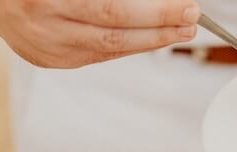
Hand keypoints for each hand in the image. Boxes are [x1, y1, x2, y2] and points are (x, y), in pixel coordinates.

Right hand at [0, 0, 200, 67]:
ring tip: (180, 30)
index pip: (116, 8)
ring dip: (152, 40)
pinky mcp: (50, 60)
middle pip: (117, 31)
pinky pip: (98, 55)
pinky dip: (127, 46)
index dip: (157, 10)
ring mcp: (47, 46)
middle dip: (161, 26)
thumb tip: (156, 1)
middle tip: (191, 18)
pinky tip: (150, 38)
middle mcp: (45, 23)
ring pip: (111, 48)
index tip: (186, 5)